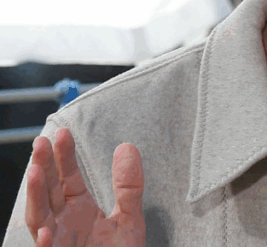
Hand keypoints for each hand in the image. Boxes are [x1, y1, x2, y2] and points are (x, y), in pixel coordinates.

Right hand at [24, 128, 144, 246]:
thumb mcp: (129, 219)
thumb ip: (129, 186)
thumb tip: (126, 147)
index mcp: (78, 210)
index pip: (67, 178)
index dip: (64, 157)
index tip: (62, 133)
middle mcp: (62, 224)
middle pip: (48, 192)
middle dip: (43, 167)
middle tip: (41, 142)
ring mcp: (56, 244)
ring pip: (38, 219)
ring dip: (35, 197)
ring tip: (35, 173)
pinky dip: (45, 243)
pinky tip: (45, 232)